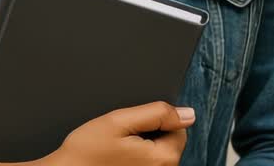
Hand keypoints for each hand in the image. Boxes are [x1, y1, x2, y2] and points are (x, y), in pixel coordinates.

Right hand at [46, 101, 191, 165]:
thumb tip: (188, 113)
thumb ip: (157, 113)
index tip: (132, 127)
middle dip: (149, 135)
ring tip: (116, 151)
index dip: (156, 120)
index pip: (180, 128)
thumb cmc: (85, 153)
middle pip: (169, 143)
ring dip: (141, 149)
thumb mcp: (119, 120)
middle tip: (121, 139)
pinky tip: (116, 161)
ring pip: (156, 155)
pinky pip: (145, 165)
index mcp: (162, 159)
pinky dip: (135, 160)